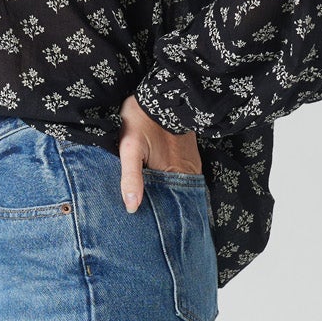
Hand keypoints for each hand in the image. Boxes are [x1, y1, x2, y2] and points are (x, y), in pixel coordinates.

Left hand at [117, 93, 202, 211]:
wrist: (159, 94)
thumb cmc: (141, 121)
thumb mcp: (130, 149)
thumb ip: (131, 178)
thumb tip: (132, 208)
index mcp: (175, 175)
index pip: (170, 206)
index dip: (160, 217)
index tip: (150, 226)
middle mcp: (188, 172)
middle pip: (176, 197)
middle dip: (164, 208)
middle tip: (150, 220)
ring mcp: (191, 163)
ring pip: (180, 187)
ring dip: (169, 194)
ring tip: (154, 204)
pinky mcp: (190, 154)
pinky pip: (183, 175)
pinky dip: (173, 182)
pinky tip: (162, 184)